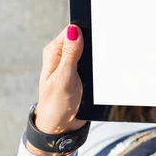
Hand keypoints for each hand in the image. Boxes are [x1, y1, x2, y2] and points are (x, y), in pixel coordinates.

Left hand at [26, 25, 86, 155]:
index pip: (72, 29)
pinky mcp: (81, 72)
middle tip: (98, 58)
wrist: (61, 126)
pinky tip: (101, 71)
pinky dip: (98, 64)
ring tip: (99, 68)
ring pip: (90, 50)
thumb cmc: (57, 105)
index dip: (86, 29)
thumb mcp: (64, 79)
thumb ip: (70, 54)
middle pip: (83, 37)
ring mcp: (72, 63)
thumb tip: (74, 30)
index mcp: (54, 51)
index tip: (99, 36)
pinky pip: (93, 61)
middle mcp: (63, 54)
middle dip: (94, 44)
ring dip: (97, 56)